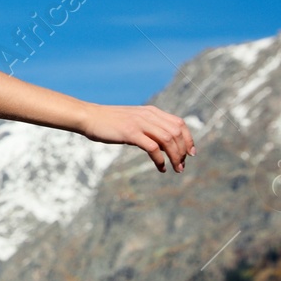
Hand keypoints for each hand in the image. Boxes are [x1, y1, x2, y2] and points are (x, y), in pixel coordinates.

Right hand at [78, 103, 194, 172]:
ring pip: (167, 140)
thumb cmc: (108, 121)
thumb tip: (160, 142)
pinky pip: (152, 147)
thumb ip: (147, 125)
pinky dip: (160, 159)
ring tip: (175, 168)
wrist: (89, 117)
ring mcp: (139, 123)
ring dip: (175, 156)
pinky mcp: (130, 133)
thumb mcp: (132, 120)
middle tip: (182, 165)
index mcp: (151, 111)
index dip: (189, 138)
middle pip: (176, 132)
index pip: (179, 123)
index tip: (191, 153)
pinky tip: (161, 168)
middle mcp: (148, 115)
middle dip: (183, 151)